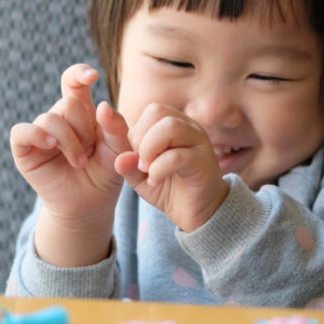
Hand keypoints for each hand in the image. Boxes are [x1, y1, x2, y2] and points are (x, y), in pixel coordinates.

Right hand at [10, 64, 130, 264]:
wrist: (90, 204)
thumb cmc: (106, 173)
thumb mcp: (119, 149)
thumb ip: (117, 127)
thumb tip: (102, 105)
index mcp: (82, 112)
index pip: (74, 82)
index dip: (79, 74)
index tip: (92, 76)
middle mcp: (59, 118)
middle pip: (68, 104)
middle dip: (84, 128)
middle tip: (91, 152)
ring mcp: (40, 133)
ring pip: (49, 118)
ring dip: (69, 141)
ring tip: (80, 162)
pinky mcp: (25, 149)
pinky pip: (22, 131)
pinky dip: (37, 135)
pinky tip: (51, 146)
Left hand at [114, 103, 227, 231]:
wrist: (197, 212)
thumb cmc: (169, 189)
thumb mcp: (141, 177)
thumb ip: (128, 165)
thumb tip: (120, 158)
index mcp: (174, 124)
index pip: (150, 111)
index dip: (137, 134)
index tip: (138, 158)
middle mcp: (188, 128)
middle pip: (157, 111)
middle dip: (140, 138)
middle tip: (141, 163)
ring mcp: (199, 142)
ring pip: (170, 127)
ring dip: (149, 149)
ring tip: (147, 170)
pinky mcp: (204, 162)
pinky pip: (176, 156)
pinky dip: (158, 169)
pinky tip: (155, 181)